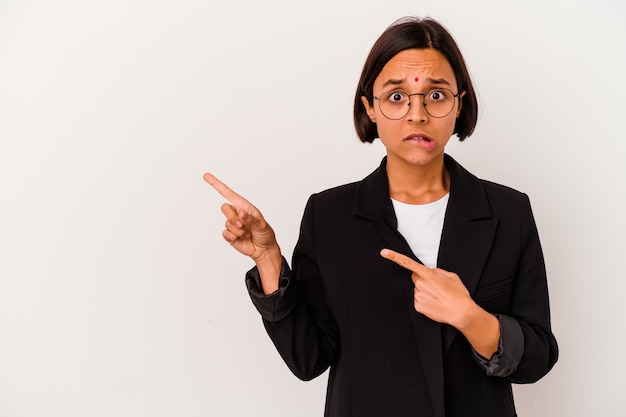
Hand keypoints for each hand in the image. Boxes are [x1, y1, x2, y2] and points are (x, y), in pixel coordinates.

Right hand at [203, 173, 279, 262]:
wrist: (264, 249)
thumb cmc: (265, 233)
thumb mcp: (262, 224)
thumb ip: (251, 219)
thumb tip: (241, 214)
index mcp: (243, 206)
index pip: (227, 193)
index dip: (216, 184)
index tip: (206, 175)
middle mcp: (236, 213)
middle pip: (224, 208)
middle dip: (234, 217)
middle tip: (244, 225)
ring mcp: (232, 224)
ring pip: (227, 223)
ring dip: (238, 230)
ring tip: (247, 233)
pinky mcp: (230, 235)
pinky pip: (225, 233)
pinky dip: (234, 237)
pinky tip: (242, 239)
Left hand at [380, 248, 499, 357]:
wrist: (461, 312)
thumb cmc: (458, 294)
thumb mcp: (451, 276)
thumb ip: (437, 271)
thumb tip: (430, 273)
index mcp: (428, 274)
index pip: (407, 263)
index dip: (394, 257)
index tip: (384, 253)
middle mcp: (420, 284)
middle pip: (416, 278)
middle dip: (423, 280)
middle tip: (436, 287)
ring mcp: (418, 296)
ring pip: (418, 290)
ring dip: (425, 292)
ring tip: (438, 297)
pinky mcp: (418, 306)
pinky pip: (419, 301)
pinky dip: (426, 302)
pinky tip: (435, 304)